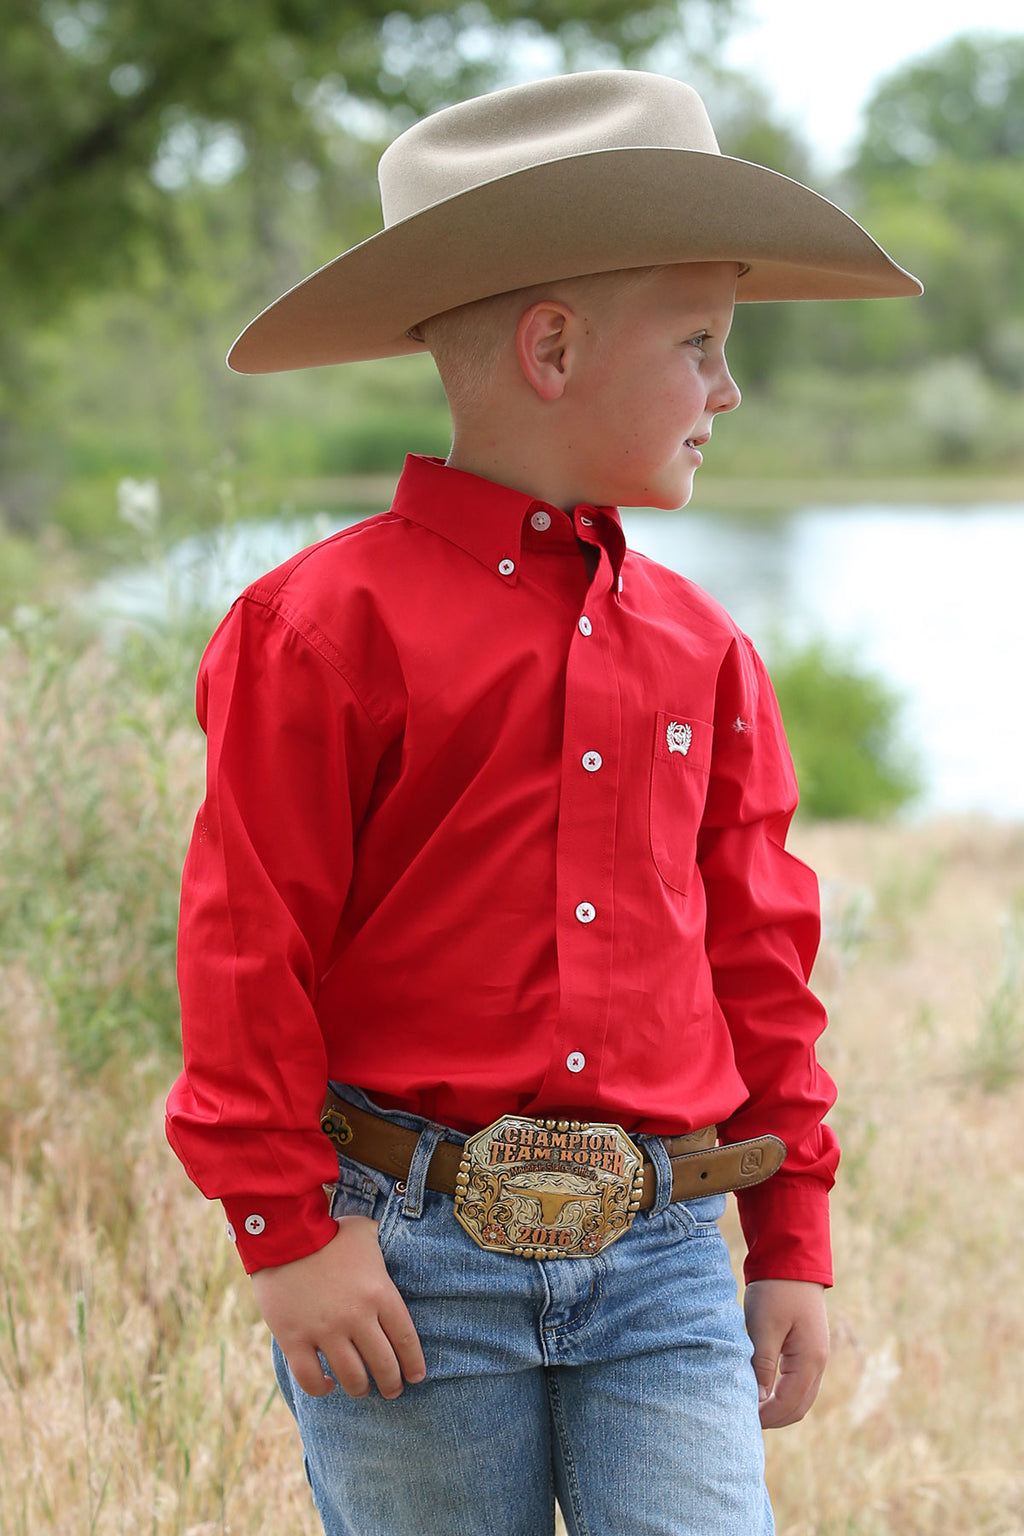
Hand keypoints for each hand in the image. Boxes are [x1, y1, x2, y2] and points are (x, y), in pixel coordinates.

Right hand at [251, 1216, 425, 1400]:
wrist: (285, 1233)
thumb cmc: (329, 1232)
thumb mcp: (364, 1233)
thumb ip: (380, 1245)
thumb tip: (385, 1248)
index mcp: (379, 1293)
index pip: (406, 1339)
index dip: (414, 1364)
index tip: (417, 1376)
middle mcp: (357, 1317)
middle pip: (383, 1364)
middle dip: (392, 1384)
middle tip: (393, 1390)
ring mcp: (325, 1331)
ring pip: (352, 1377)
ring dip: (360, 1388)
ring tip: (362, 1388)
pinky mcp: (294, 1339)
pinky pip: (310, 1378)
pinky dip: (320, 1388)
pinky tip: (327, 1385)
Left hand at [743, 1278, 828, 1428]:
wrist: (791, 1259)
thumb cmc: (775, 1291)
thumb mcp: (764, 1328)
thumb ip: (762, 1366)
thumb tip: (757, 1401)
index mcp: (810, 1360)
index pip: (789, 1404)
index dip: (766, 1417)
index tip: (742, 1419)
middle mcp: (819, 1363)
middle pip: (798, 1407)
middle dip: (773, 1418)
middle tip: (744, 1420)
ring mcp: (816, 1356)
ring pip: (801, 1397)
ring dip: (779, 1408)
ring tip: (751, 1409)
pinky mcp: (808, 1348)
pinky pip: (799, 1383)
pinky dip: (783, 1393)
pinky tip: (761, 1390)